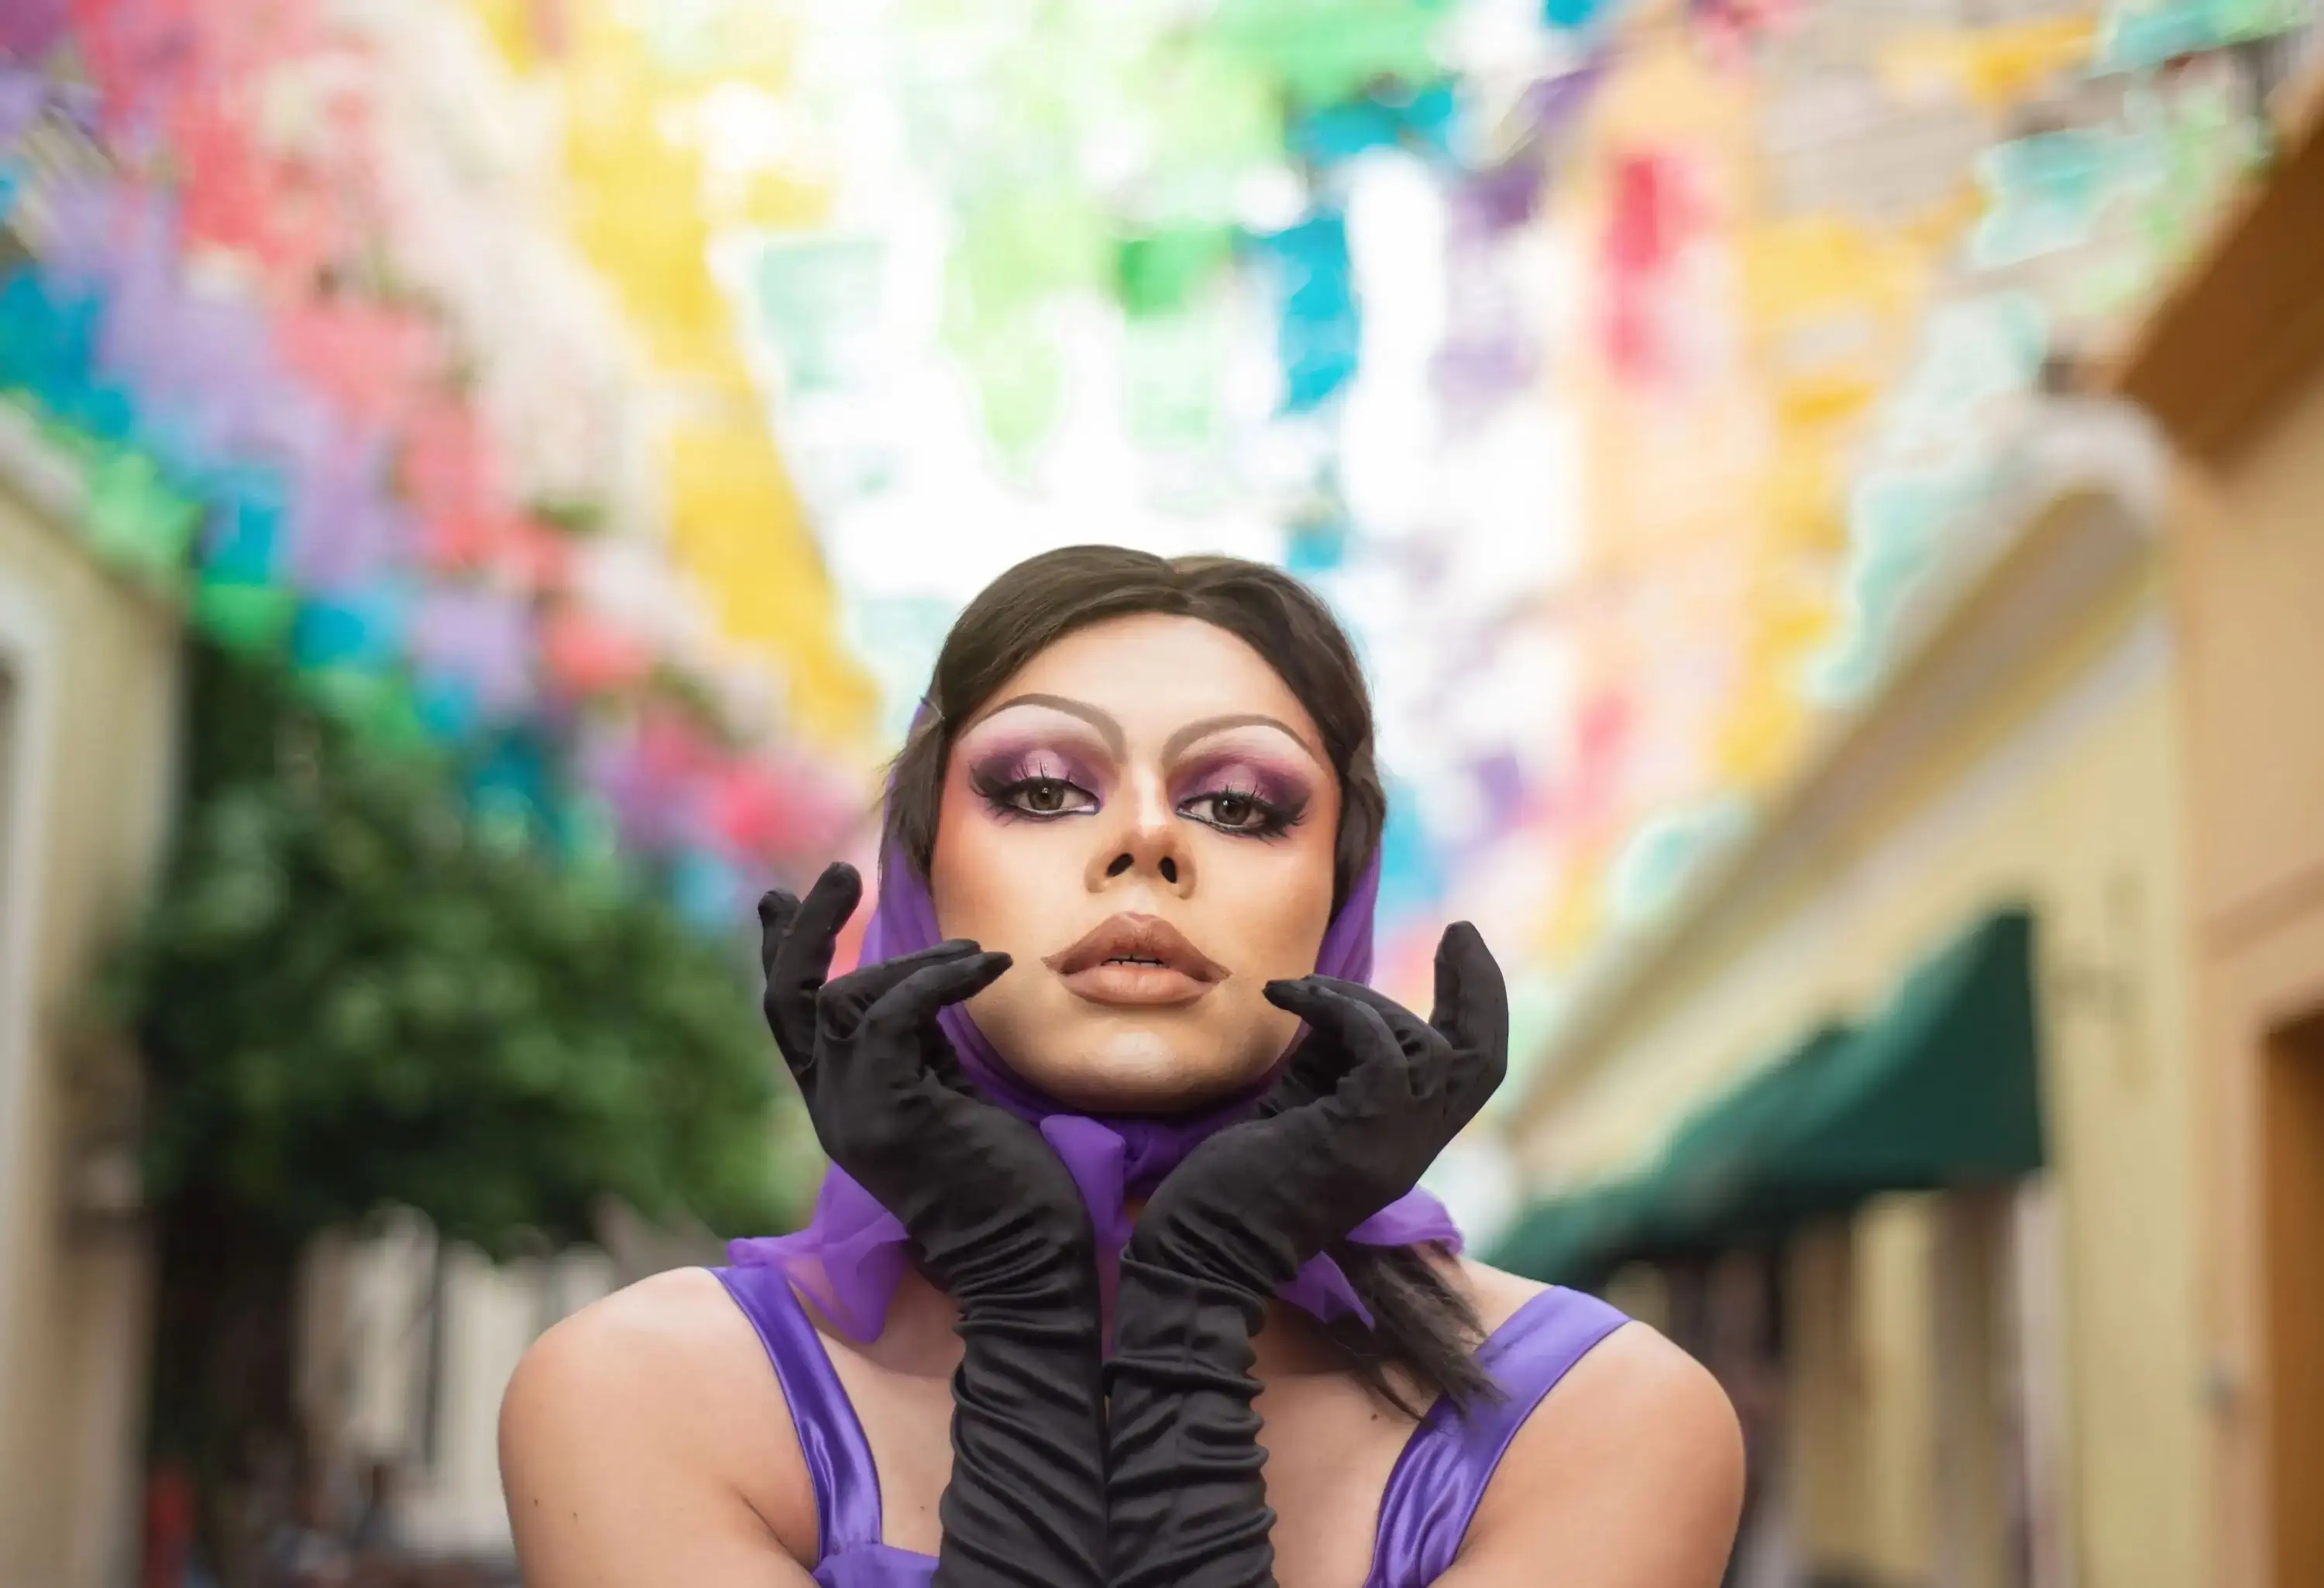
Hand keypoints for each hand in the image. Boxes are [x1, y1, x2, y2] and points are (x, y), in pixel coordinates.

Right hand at [758, 863, 1094, 1294]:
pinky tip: (988, 967)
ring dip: (914, 961)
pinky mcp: (891, 1112)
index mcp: (842, 1105)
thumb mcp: (952, 1095)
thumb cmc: (1009, 1187)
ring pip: (842, 998)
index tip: (778, 900)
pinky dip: (938, 980)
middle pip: (786, 1001)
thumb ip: (923, 1044)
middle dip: (803, 930)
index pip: (793, 1022)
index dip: (782, 957)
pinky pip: (892, 1016)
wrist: (1027, 1264)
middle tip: (839, 874)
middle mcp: (833, 1108)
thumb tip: (923, 982)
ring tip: (976, 955)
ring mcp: (855, 1113)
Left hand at [1130, 922, 1507, 1289]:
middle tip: (1460, 932)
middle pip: (1481, 1059)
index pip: (1470, 1075)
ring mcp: (1390, 1147)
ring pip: (1424, 1044)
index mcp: (1399, 1143)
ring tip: (1304, 992)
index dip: (1479, 1010)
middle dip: (1479, 988)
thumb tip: (1338, 1009)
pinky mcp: (1358, 1135)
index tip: (1463, 953)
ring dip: (1363, 999)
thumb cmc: (1230, 1187)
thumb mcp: (1295, 1107)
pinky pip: (1379, 1047)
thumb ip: (1330, 1063)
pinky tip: (1287, 996)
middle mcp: (1409, 1148)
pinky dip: (1339, 1008)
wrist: (1201, 1254)